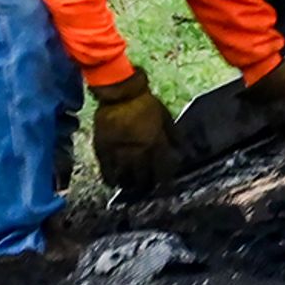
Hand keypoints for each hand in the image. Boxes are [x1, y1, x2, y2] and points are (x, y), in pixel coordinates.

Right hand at [89, 73, 177, 194]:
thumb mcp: (166, 116)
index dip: (165, 181)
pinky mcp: (103, 149)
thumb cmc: (146, 103)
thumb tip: (181, 151)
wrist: (122, 93)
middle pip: (143, 176)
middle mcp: (139, 150)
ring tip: (131, 190)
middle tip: (147, 190)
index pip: (163, 168)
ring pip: (125, 176)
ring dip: (129, 185)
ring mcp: (120, 151)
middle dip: (146, 186)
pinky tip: (113, 184)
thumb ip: (173, 135)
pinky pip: (106, 169)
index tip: (166, 190)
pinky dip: (110, 178)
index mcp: (156, 142)